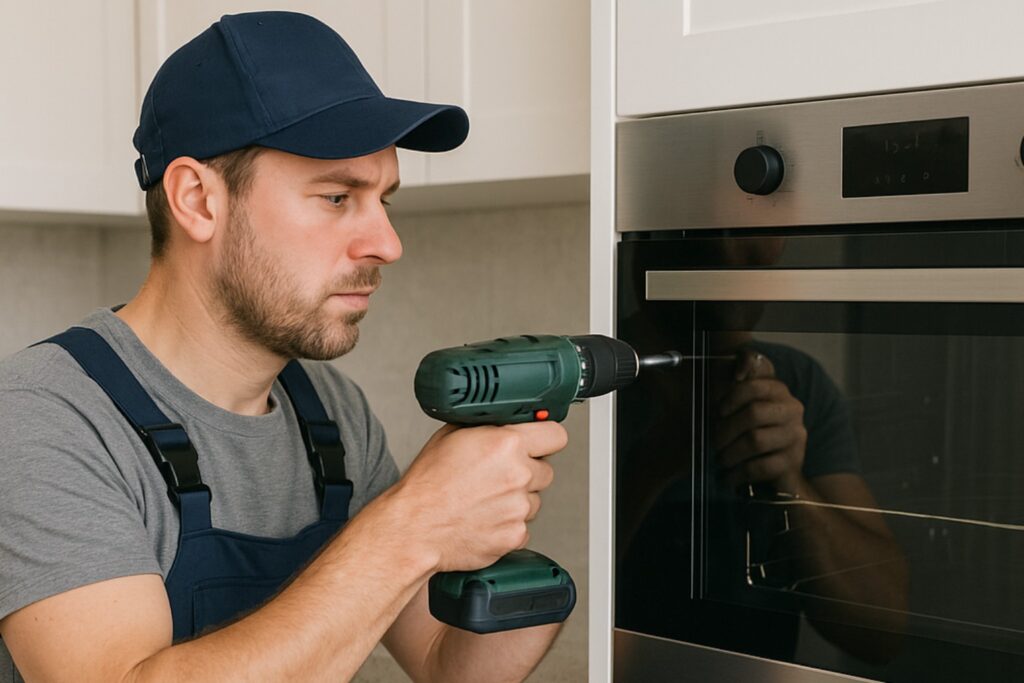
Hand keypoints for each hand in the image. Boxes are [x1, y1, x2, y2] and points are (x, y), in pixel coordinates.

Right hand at [394, 421, 567, 571]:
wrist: (415, 526)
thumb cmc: (427, 484)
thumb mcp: (452, 435)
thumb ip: (486, 426)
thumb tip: (503, 421)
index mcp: (506, 444)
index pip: (555, 434)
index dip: (545, 437)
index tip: (540, 442)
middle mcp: (518, 475)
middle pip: (545, 469)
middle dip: (528, 471)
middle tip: (500, 475)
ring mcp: (519, 507)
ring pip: (534, 499)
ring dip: (517, 499)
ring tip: (486, 499)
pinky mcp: (515, 535)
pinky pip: (523, 525)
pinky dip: (508, 523)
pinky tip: (485, 518)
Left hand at [712, 348, 806, 492]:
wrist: (781, 476)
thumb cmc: (754, 435)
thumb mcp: (743, 407)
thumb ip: (737, 386)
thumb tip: (737, 370)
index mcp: (779, 392)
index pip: (755, 385)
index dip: (731, 396)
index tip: (718, 411)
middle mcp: (792, 410)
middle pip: (754, 413)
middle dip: (726, 429)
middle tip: (714, 443)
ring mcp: (795, 437)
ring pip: (755, 441)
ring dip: (730, 453)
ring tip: (720, 460)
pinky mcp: (792, 462)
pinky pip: (759, 466)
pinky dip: (737, 474)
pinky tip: (728, 478)